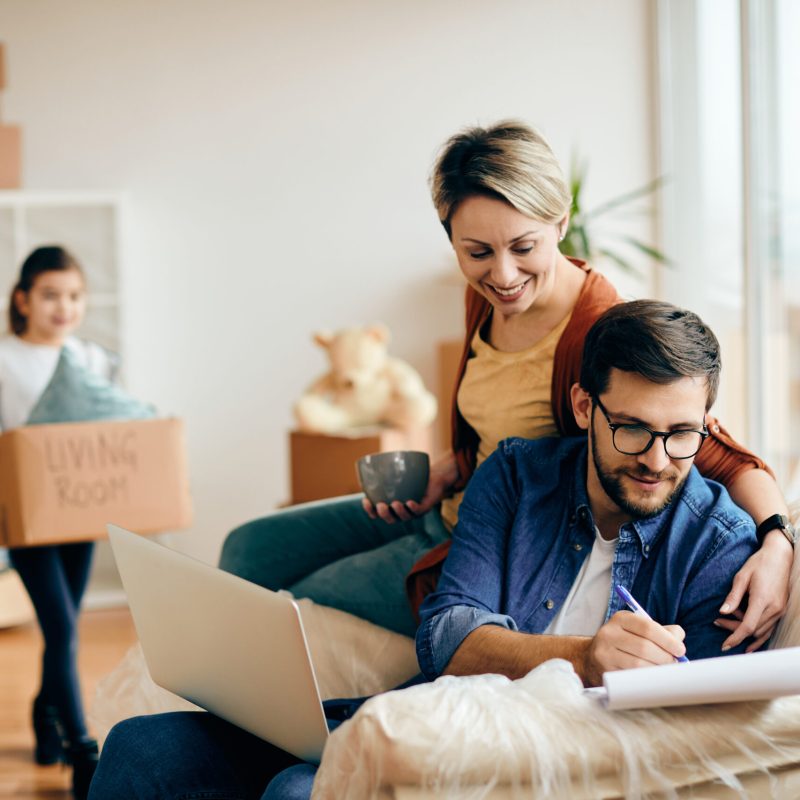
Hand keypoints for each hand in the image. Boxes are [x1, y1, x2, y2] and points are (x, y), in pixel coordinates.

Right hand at [362, 452, 458, 523]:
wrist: (434, 476)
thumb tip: (367, 464)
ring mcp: (414, 511)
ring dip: (398, 512)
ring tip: (395, 503)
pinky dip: (413, 508)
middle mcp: (401, 512)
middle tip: (381, 505)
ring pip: (405, 517)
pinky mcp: (426, 507)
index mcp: (391, 506)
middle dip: (384, 514)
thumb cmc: (412, 477)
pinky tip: (409, 503)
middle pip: (390, 519)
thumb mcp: (396, 475)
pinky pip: (419, 511)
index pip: (377, 513)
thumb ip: (384, 474)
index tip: (365, 500)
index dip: (370, 510)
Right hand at [582, 611, 685, 685]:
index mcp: (621, 619)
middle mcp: (609, 633)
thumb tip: (679, 638)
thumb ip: (663, 631)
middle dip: (665, 658)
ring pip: (638, 664)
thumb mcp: (640, 630)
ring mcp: (604, 652)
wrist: (593, 657)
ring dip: (657, 670)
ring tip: (664, 671)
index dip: (667, 640)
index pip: (647, 627)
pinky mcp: (604, 671)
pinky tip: (651, 677)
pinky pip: (630, 677)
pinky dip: (646, 679)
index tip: (680, 650)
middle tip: (674, 664)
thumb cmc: (626, 643)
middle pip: (644, 647)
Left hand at [715, 531, 792, 651]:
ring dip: (743, 630)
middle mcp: (774, 608)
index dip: (735, 637)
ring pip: (761, 631)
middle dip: (733, 630)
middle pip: (752, 630)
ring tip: (727, 620)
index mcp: (763, 599)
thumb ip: (733, 596)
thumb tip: (722, 612)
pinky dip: (758, 637)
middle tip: (717, 621)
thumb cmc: (759, 564)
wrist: (780, 557)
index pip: (748, 626)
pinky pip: (769, 629)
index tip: (724, 645)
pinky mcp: (781, 610)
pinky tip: (749, 645)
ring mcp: (780, 611)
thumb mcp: (741, 577)